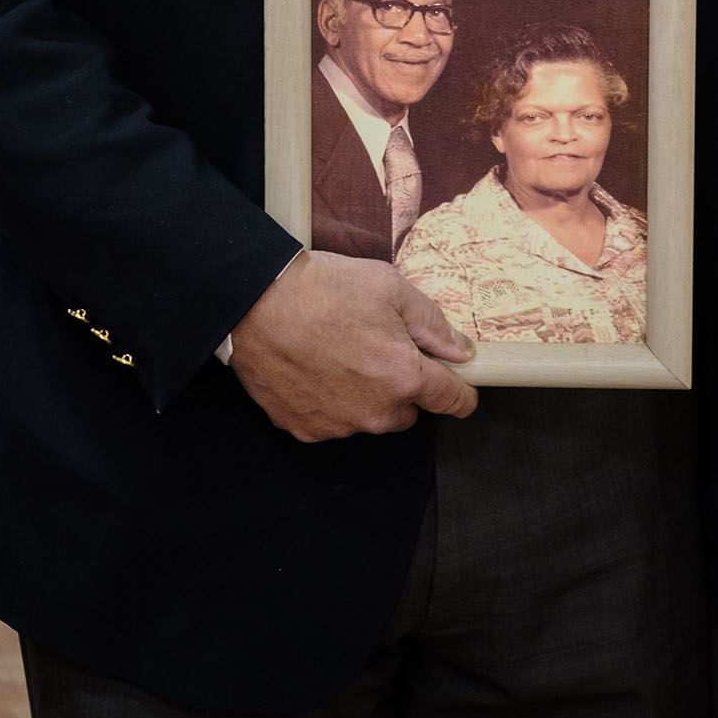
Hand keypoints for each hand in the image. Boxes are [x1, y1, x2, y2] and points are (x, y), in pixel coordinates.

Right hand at [228, 248, 477, 440]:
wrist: (256, 303)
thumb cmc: (324, 290)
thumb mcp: (391, 288)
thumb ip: (433, 323)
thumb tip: (461, 350)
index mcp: (403, 376)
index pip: (451, 401)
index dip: (461, 393)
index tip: (462, 388)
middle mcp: (375, 411)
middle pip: (407, 411)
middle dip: (402, 386)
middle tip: (380, 349)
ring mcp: (338, 425)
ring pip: (369, 417)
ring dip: (366, 396)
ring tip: (341, 354)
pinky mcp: (305, 429)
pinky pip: (332, 420)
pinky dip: (331, 402)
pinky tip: (316, 368)